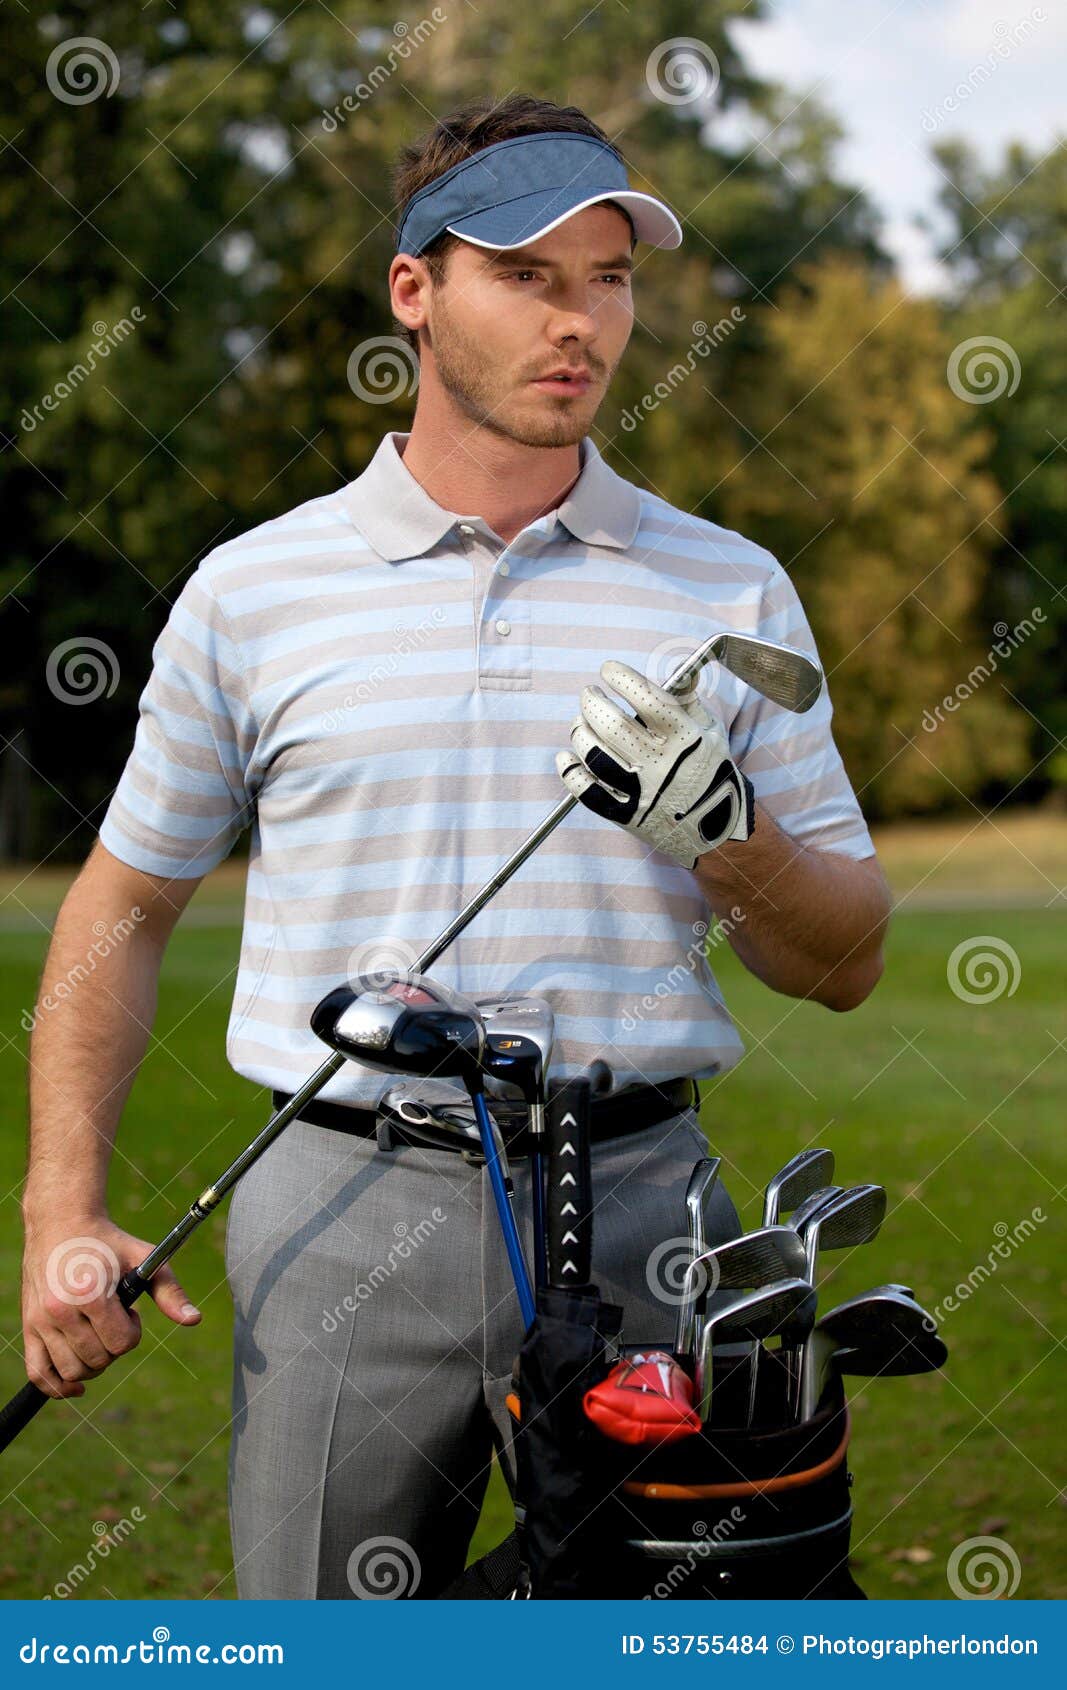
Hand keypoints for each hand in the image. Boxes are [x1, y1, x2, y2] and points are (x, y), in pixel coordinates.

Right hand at [20, 1215, 200, 1399]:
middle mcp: (60, 1310)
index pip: (122, 1343)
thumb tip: (195, 1320)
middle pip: (98, 1360)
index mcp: (91, 1293)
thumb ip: (169, 1291)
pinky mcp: (27, 1326)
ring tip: (95, 1334)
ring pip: (72, 1371)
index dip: (133, 1331)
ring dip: (92, 1363)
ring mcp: (40, 1320)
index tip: (129, 1311)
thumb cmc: (107, 1241)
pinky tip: (74, 1384)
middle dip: (113, 1346)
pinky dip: (56, 1386)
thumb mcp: (143, 1258)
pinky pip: (38, 1373)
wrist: (61, 1222)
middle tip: (112, 1319)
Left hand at [556, 660, 754, 868]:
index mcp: (685, 738)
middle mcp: (662, 763)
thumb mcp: (711, 732)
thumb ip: (690, 700)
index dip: (621, 677)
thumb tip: (683, 670)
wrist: (718, 832)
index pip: (646, 697)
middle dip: (592, 702)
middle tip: (589, 694)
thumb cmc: (711, 773)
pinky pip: (588, 793)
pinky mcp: (627, 816)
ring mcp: (642, 792)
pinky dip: (570, 772)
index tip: (609, 670)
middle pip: (613, 725)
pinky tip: (565, 756)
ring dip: (580, 733)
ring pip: (596, 755)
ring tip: (580, 723)